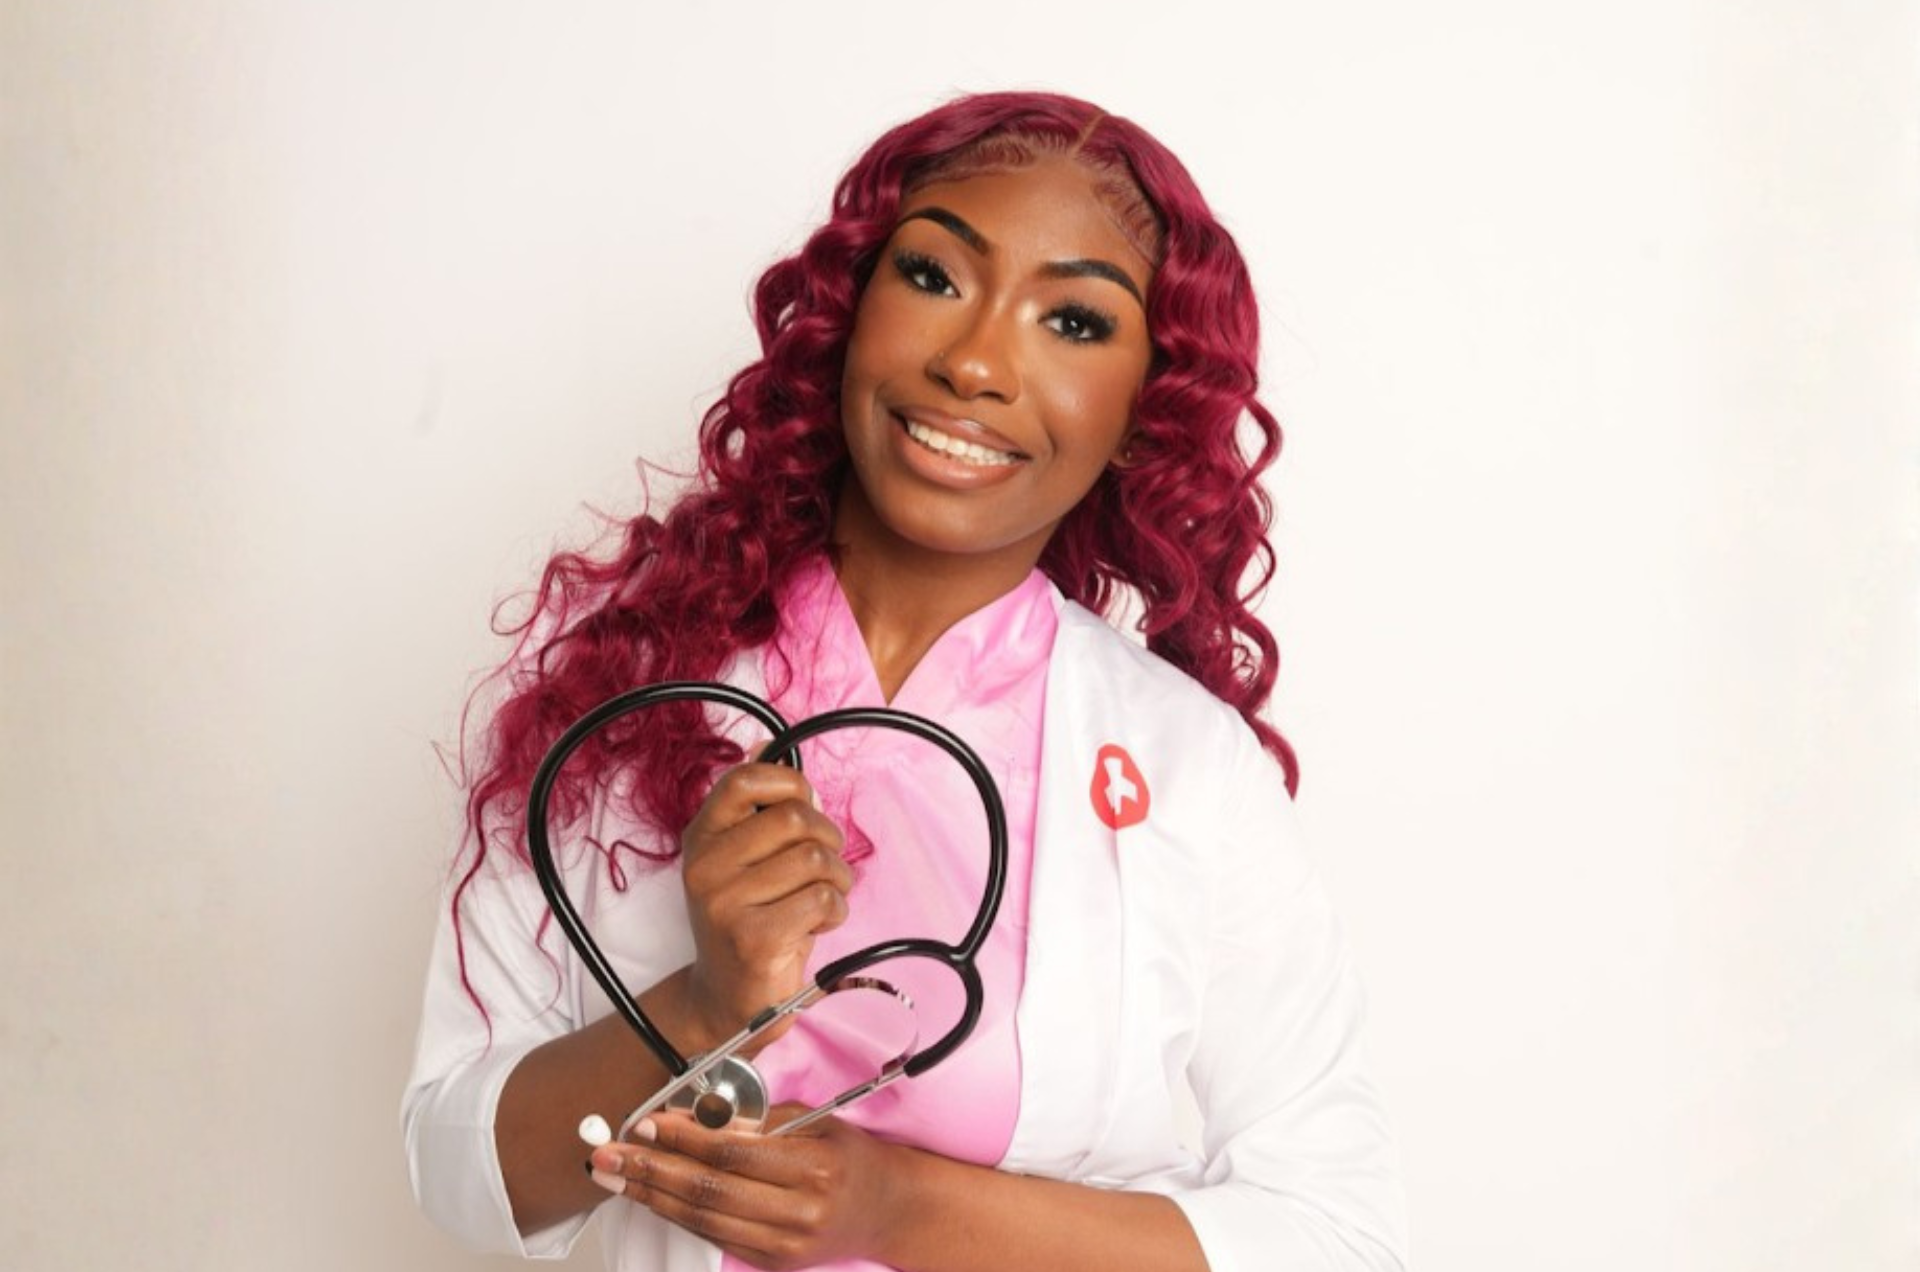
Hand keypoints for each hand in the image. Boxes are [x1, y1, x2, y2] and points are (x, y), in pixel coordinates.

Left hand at [587, 1105, 906, 1269]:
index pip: (732, 1151)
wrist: (889, 1210)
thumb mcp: (817, 1124)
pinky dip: (678, 1215)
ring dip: (651, 1196)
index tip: (646, 1123)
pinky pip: (715, 1236)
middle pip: (709, 1189)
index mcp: (813, 1166)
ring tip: (614, 1176)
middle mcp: (798, 1211)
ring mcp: (785, 1243)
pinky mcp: (774, 1263)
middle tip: (607, 1153)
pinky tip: (651, 1197)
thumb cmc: (851, 1157)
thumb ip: (761, 1121)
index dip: (683, 1139)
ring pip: (703, 1218)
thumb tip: (698, 1116)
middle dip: (650, 1170)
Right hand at [680, 762, 852, 1048]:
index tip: (804, 805)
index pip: (743, 781)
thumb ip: (758, 808)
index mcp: (702, 838)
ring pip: (814, 860)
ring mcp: (725, 904)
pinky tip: (817, 924)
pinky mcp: (753, 938)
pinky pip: (822, 900)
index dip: (789, 784)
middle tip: (826, 866)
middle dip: (827, 839)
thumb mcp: (744, 858)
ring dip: (836, 880)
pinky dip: (835, 911)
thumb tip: (767, 744)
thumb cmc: (749, 919)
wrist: (728, 999)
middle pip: (794, 819)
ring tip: (822, 899)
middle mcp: (705, 867)